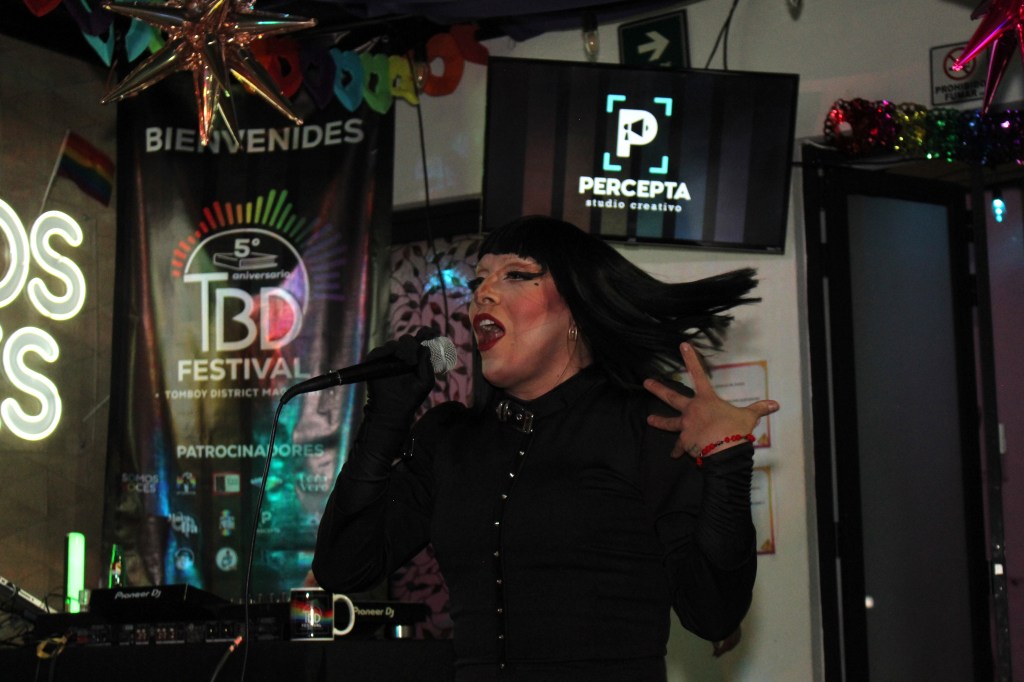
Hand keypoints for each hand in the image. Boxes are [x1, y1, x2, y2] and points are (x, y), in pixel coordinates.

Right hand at [364, 329, 437, 427]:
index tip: (431, 333)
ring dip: (402, 350)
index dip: (426, 333)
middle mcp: (401, 355)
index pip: (420, 340)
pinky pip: (380, 351)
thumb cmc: (411, 397)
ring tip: (407, 361)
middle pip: (407, 340)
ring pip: (394, 344)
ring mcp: (388, 358)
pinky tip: (394, 357)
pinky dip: (387, 351)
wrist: (393, 410)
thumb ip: (427, 364)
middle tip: (414, 359)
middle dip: (412, 345)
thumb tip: (425, 348)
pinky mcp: (375, 362)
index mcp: (415, 358)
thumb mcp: (425, 381)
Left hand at [644, 343, 778, 459]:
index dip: (691, 359)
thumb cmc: (735, 430)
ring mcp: (686, 426)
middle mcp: (692, 410)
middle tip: (645, 383)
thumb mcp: (748, 417)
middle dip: (657, 389)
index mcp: (706, 400)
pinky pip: (679, 447)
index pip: (698, 374)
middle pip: (671, 397)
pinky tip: (674, 455)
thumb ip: (759, 409)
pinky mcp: (684, 442)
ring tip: (649, 420)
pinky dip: (678, 451)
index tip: (682, 345)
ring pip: (669, 423)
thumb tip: (775, 404)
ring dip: (659, 421)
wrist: (724, 450)